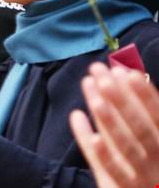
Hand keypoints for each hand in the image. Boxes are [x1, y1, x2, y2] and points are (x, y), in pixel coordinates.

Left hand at [70, 62, 158, 187]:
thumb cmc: (150, 163)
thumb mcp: (152, 139)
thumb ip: (140, 112)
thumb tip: (126, 75)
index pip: (158, 116)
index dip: (145, 95)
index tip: (127, 72)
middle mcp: (158, 159)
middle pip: (140, 128)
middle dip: (122, 101)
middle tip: (102, 76)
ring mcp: (144, 175)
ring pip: (127, 148)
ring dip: (111, 124)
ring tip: (96, 102)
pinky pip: (116, 173)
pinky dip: (104, 156)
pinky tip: (94, 138)